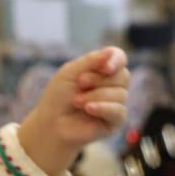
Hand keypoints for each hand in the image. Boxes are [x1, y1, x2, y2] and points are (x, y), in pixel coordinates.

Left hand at [17, 47, 130, 175]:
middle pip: (123, 75)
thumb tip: (111, 52)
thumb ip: (91, 61)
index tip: (105, 67)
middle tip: (80, 84)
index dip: (116, 60)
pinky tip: (88, 109)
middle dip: (99, 79)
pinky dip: (103, 108)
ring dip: (95, 96)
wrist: (51, 123)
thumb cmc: (58, 97)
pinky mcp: (115, 121)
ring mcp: (115, 103)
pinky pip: (119, 111)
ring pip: (120, 94)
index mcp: (102, 70)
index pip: (119, 58)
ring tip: (76, 101)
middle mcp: (112, 85)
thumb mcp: (70, 72)